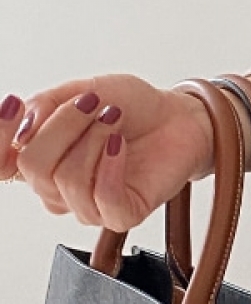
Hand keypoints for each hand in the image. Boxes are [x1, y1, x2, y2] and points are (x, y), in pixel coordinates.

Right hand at [0, 75, 215, 231]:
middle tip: (93, 103)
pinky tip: (120, 144)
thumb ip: (45, 106)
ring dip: (94, 137)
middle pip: (34, 166)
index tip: (13, 105)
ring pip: (67, 179)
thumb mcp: (84, 89)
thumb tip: (20, 132)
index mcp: (42, 158)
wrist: (180, 115)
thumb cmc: (132, 106)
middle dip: (64, 124)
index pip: (1, 164)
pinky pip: (102, 198)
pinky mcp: (122, 214)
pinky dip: (111, 164)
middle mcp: (58, 187)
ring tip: (114, 118)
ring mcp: (88, 204)